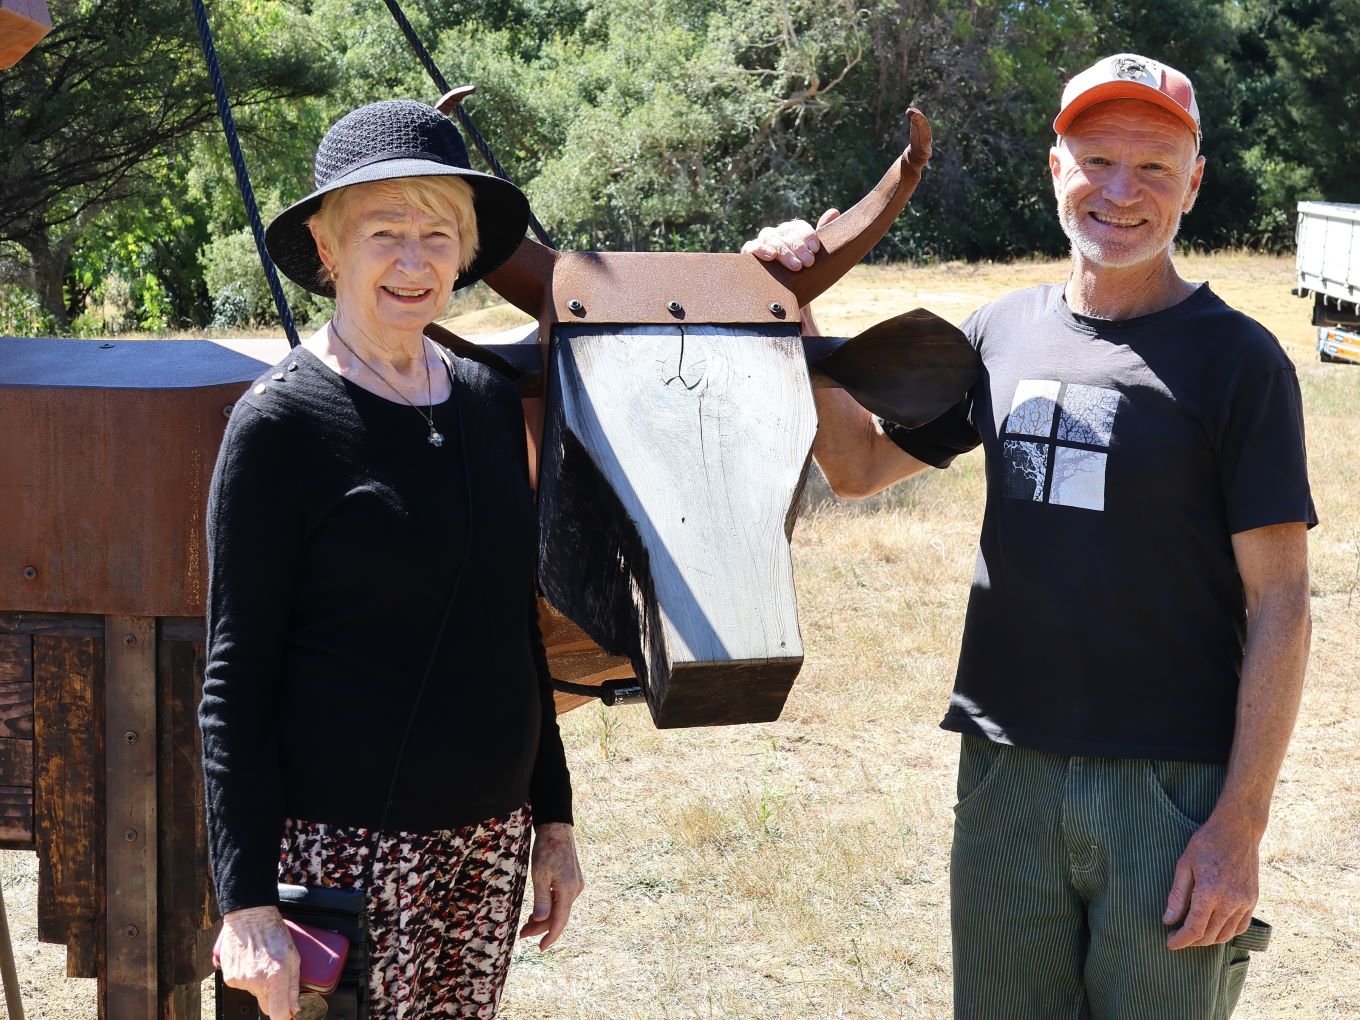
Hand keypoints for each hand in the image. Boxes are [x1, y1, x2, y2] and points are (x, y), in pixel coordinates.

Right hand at [215, 905, 299, 1018]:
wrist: (249, 917)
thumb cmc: (273, 933)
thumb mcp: (293, 958)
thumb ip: (294, 987)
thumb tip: (293, 1009)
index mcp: (276, 977)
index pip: (278, 1013)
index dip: (284, 1016)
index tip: (287, 1015)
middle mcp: (257, 982)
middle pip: (266, 1006)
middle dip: (274, 999)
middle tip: (276, 979)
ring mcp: (241, 981)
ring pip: (254, 993)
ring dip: (260, 984)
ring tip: (262, 962)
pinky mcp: (229, 978)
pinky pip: (242, 985)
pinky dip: (248, 978)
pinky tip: (251, 962)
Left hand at [518, 821, 583, 949]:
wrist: (557, 829)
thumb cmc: (546, 849)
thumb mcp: (539, 874)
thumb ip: (541, 899)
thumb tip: (542, 920)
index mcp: (567, 890)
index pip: (560, 921)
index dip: (550, 936)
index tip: (540, 948)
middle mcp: (575, 890)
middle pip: (559, 916)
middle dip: (541, 927)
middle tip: (522, 934)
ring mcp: (575, 885)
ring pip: (560, 908)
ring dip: (544, 917)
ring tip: (527, 924)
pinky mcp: (572, 880)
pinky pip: (561, 899)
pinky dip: (549, 907)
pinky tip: (538, 910)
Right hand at [741, 208, 839, 269]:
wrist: (781, 294)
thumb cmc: (799, 273)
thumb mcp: (811, 256)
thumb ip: (822, 233)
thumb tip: (834, 211)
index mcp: (792, 231)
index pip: (800, 227)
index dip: (808, 236)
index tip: (816, 249)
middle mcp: (777, 233)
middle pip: (787, 234)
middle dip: (799, 248)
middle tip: (809, 263)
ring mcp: (762, 241)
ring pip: (771, 239)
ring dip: (784, 251)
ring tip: (796, 266)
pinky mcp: (750, 252)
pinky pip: (752, 246)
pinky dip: (760, 249)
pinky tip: (771, 256)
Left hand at [1163, 811, 1260, 949]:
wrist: (1238, 831)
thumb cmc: (1206, 844)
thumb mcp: (1184, 865)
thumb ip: (1177, 895)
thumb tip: (1168, 920)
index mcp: (1209, 893)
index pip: (1194, 929)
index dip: (1181, 940)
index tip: (1169, 943)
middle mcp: (1230, 902)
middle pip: (1209, 935)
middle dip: (1191, 941)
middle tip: (1177, 936)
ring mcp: (1245, 902)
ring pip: (1226, 935)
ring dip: (1208, 939)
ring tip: (1193, 934)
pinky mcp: (1253, 900)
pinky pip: (1241, 926)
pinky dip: (1227, 933)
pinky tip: (1214, 928)